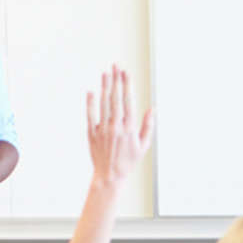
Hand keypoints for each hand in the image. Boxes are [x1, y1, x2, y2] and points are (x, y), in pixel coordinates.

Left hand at [87, 66, 152, 186]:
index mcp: (130, 128)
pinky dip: (90, 103)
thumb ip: (148, 126)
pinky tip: (91, 91)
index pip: (128, 101)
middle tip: (116, 66)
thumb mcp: (144, 146)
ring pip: (103, 104)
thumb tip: (152, 109)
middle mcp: (116, 127)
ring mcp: (103, 129)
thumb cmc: (128, 161)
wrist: (110, 175)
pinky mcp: (92, 133)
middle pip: (115, 98)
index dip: (127, 85)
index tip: (126, 73)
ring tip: (106, 73)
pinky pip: (90, 115)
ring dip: (105, 87)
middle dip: (116, 80)